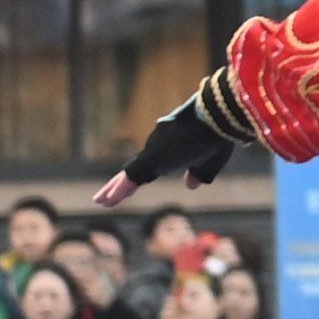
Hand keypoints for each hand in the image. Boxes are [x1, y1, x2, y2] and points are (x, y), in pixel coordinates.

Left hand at [92, 91, 244, 206]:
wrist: (217, 117)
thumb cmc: (218, 136)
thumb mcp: (210, 161)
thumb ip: (199, 172)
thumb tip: (190, 184)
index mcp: (171, 150)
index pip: (150, 168)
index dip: (138, 181)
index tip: (127, 192)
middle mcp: (158, 148)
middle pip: (136, 171)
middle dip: (119, 186)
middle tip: (104, 198)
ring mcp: (153, 151)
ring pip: (130, 175)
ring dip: (114, 189)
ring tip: (100, 200)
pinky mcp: (151, 157)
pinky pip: (131, 177)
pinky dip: (118, 189)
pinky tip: (106, 200)